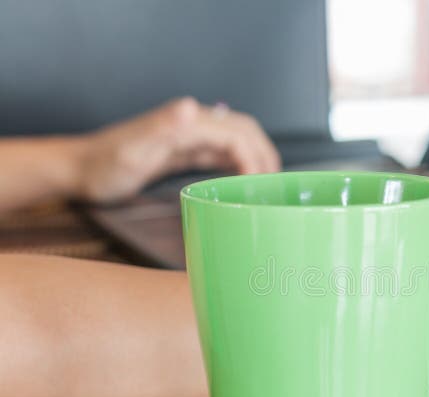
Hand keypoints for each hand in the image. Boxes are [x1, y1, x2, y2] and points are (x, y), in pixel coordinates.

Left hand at [71, 97, 280, 202]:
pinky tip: (243, 179)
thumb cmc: (105, 165)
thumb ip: (162, 126)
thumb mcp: (132, 148)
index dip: (253, 157)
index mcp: (185, 123)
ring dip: (256, 157)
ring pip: (236, 139)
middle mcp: (190, 124)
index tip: (259, 185)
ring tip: (267, 183)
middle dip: (264, 154)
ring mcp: (188, 136)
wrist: (82, 170)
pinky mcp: (184, 149)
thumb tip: (191, 107)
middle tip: (274, 185)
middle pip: (243, 130)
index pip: (235, 133)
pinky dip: (239, 162)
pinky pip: (221, 151)